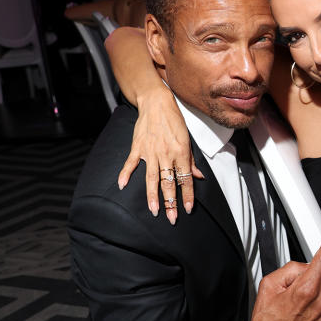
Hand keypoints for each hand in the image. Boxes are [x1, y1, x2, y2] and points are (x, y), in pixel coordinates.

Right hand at [117, 86, 202, 224]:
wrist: (156, 103)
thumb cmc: (174, 121)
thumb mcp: (187, 140)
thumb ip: (191, 160)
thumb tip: (198, 177)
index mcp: (180, 154)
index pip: (185, 179)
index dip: (187, 196)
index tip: (188, 209)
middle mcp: (166, 155)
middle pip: (169, 183)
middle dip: (171, 203)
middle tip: (171, 218)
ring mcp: (150, 152)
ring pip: (152, 178)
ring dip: (153, 195)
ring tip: (154, 210)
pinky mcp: (137, 147)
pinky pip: (130, 163)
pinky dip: (125, 174)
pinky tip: (121, 186)